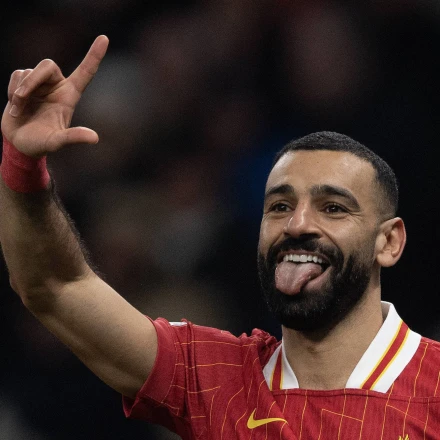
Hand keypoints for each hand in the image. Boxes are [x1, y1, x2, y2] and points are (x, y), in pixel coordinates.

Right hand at [1, 35, 108, 157]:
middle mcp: (57, 86)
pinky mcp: (23, 84)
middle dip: (32, 80)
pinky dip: (11, 91)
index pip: (85, 72)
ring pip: (28, 72)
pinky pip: (16, 75)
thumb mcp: (57, 142)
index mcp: (70, 96)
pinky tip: (15, 107)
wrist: (19, 144)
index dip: (94, 55)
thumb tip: (94, 138)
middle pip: (47, 64)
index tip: (105, 38)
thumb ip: (73, 138)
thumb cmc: (41, 144)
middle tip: (20, 99)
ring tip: (19, 111)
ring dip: (19, 92)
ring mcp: (40, 84)